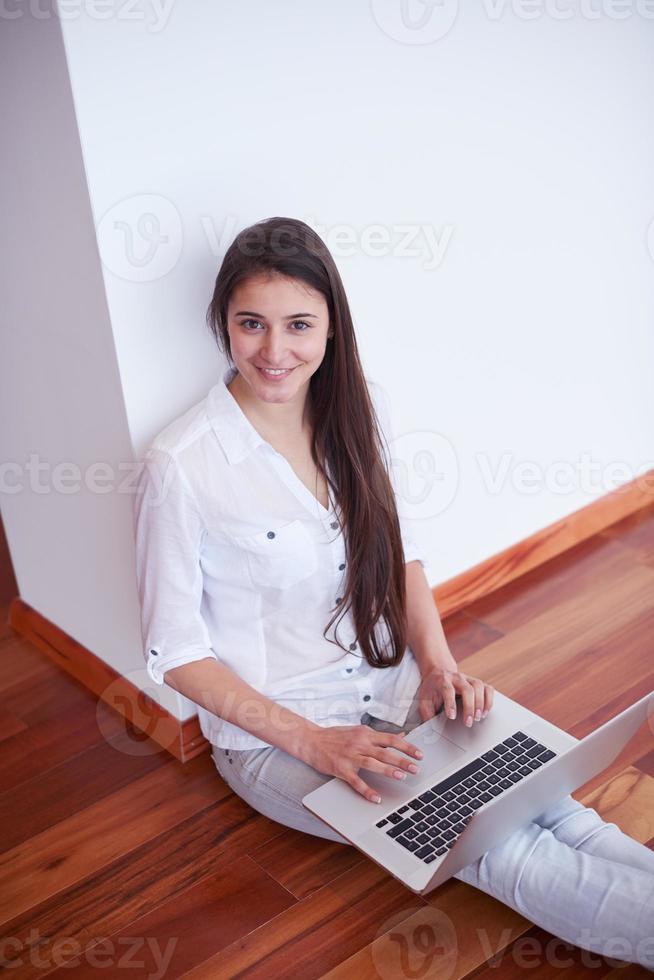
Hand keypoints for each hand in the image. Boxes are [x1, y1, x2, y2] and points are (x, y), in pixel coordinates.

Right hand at [301, 724, 423, 803]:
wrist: (311, 740)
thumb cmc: (335, 736)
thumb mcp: (358, 731)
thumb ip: (377, 736)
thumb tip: (400, 735)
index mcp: (365, 734)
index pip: (391, 739)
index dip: (407, 746)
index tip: (419, 754)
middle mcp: (359, 743)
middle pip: (385, 752)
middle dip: (403, 760)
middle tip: (417, 768)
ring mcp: (350, 756)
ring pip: (373, 763)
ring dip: (388, 770)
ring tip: (402, 776)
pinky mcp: (341, 768)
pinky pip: (356, 781)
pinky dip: (366, 790)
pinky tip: (376, 798)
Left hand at [417, 666, 494, 727]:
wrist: (438, 673)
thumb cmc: (431, 689)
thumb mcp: (424, 699)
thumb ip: (426, 713)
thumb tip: (430, 730)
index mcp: (442, 681)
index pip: (447, 690)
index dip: (450, 703)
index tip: (452, 717)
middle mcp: (457, 678)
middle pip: (467, 689)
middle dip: (469, 707)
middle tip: (468, 723)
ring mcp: (468, 679)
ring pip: (479, 686)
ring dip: (481, 703)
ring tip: (479, 718)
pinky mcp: (476, 682)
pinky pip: (487, 688)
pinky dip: (489, 700)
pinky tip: (485, 711)